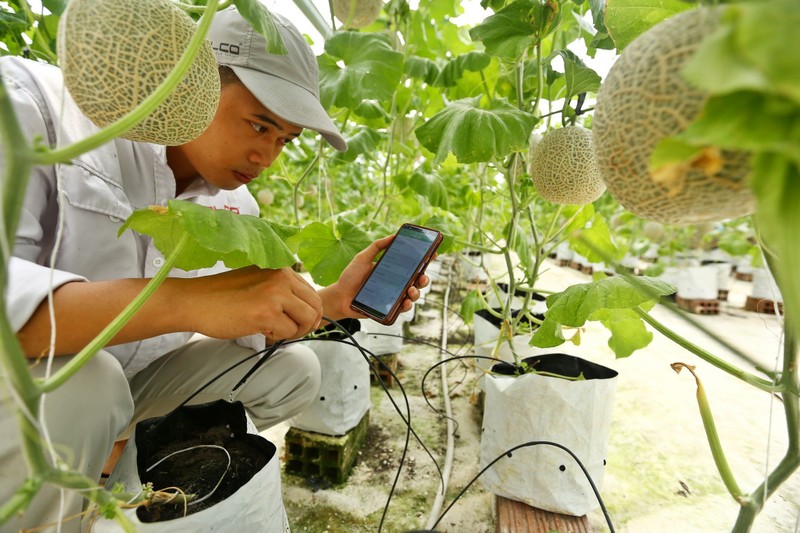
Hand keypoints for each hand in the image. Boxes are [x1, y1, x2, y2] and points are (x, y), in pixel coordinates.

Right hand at [186, 266, 322, 341]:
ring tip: (272, 330)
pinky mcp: (266, 313)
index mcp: (281, 269)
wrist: (194, 301)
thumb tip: (308, 311)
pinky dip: (277, 337)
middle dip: (308, 324)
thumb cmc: (223, 296)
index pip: (312, 293)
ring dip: (293, 331)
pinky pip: (288, 332)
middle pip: (315, 307)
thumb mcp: (258, 283)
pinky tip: (259, 330)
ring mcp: (275, 294)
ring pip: (307, 320)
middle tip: (290, 332)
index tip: (298, 323)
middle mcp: (282, 277)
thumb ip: (282, 291)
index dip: (310, 313)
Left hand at [319, 235, 432, 321]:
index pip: (412, 264)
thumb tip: (394, 235)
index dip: (424, 259)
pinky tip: (406, 302)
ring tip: (411, 290)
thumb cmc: (350, 277)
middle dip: (424, 278)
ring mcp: (393, 295)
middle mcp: (395, 282)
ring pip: (413, 295)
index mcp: (392, 269)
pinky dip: (407, 305)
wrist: (339, 296)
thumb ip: (377, 246)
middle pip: (417, 280)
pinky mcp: (389, 308)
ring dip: (417, 292)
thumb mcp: (363, 257)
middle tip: (422, 276)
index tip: (432, 254)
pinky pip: (403, 308)